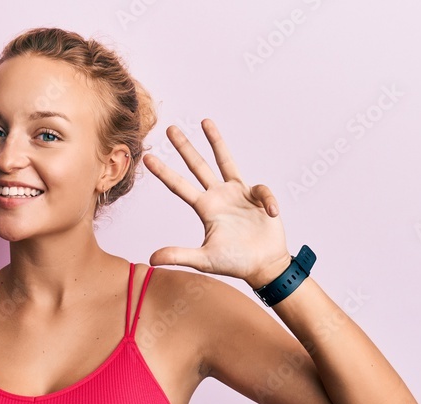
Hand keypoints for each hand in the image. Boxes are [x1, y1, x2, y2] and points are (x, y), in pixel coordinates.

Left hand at [143, 118, 291, 286]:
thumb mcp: (204, 259)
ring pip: (225, 161)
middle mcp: (219, 196)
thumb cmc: (235, 262)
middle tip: (170, 128)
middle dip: (184, 147)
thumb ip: (178, 255)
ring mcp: (239, 194)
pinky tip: (271, 213)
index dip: (164, 172)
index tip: (148, 159)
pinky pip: (261, 191)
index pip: (179, 186)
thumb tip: (151, 260)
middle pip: (198, 166)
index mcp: (205, 208)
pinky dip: (267, 200)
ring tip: (205, 121)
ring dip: (216, 142)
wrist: (264, 266)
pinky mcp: (258, 197)